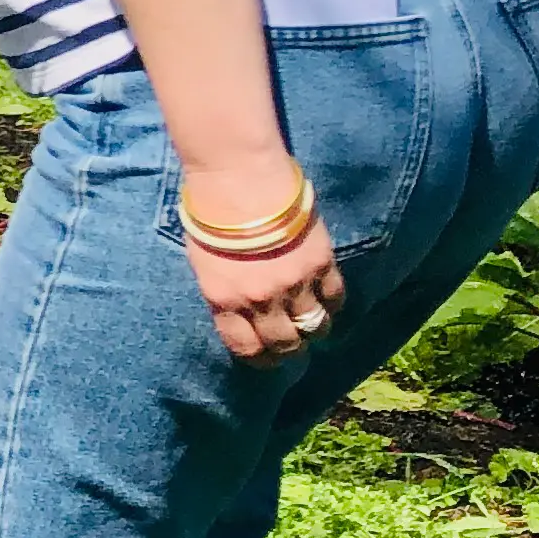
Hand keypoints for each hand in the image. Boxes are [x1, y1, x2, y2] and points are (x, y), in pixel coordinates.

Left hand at [181, 161, 344, 365]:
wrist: (237, 179)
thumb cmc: (209, 214)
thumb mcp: (203, 262)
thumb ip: (224, 291)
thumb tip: (241, 311)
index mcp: (224, 300)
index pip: (246, 347)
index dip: (259, 358)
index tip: (265, 358)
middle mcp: (259, 299)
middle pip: (284, 343)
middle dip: (288, 349)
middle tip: (292, 346)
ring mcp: (292, 283)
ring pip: (314, 326)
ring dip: (314, 330)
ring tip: (312, 326)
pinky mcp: (319, 263)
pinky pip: (334, 297)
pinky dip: (333, 304)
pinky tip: (328, 301)